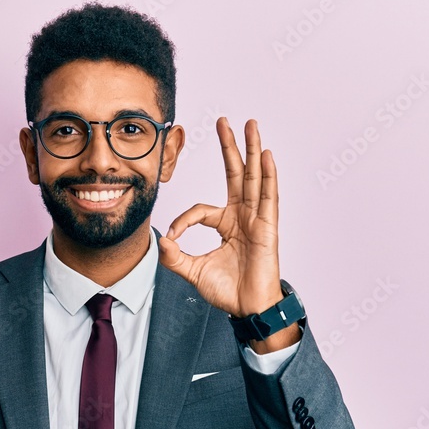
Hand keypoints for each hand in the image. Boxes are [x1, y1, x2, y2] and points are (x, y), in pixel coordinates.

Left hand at [159, 117, 284, 316]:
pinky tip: (266, 155)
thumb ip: (175, 256)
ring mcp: (257, 219)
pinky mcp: (268, 227)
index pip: (201, 209)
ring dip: (252, 150)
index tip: (172, 234)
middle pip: (236, 174)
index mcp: (226, 224)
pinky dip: (268, 175)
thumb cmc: (227, 291)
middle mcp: (242, 216)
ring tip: (251, 124)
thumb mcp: (193, 271)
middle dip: (230, 147)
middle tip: (225, 121)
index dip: (184, 220)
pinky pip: (268, 196)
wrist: (248, 308)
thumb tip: (159, 240)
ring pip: (254, 177)